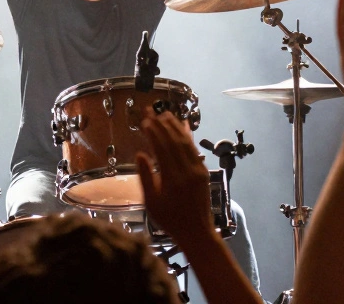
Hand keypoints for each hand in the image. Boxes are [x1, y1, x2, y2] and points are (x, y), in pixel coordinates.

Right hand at [136, 113, 212, 242]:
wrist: (197, 232)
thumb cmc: (170, 219)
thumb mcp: (152, 202)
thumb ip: (146, 177)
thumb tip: (140, 154)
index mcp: (173, 178)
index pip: (162, 148)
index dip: (153, 132)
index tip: (145, 120)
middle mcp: (187, 170)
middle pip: (173, 141)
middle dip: (161, 124)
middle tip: (151, 111)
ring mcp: (198, 170)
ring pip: (186, 142)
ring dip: (175, 127)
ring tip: (165, 114)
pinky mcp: (203, 171)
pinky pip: (194, 149)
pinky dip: (188, 136)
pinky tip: (183, 127)